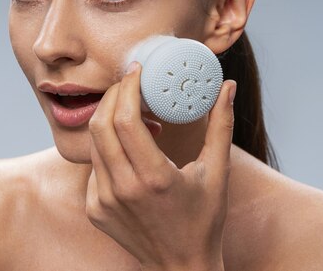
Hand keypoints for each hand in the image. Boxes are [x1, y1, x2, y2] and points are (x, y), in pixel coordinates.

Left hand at [86, 61, 234, 270]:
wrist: (181, 266)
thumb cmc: (204, 220)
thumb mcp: (217, 172)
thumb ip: (221, 125)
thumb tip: (228, 87)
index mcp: (154, 177)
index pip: (125, 119)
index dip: (127, 88)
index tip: (136, 71)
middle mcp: (123, 189)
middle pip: (100, 125)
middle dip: (113, 95)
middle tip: (129, 81)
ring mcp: (104, 201)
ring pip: (94, 143)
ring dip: (109, 118)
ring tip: (132, 110)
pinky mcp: (95, 209)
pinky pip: (94, 165)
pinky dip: (107, 146)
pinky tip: (128, 145)